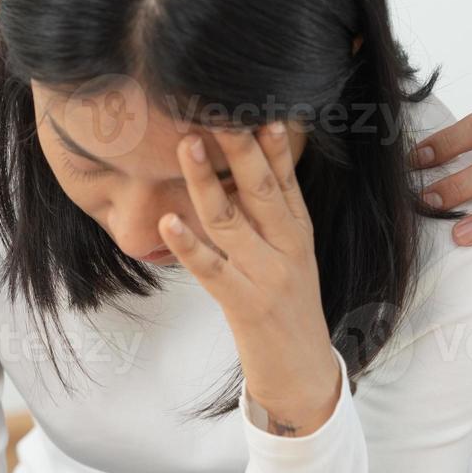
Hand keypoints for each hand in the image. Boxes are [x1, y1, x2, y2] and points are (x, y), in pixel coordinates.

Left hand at [157, 122, 340, 435]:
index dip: (270, 139)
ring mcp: (266, 274)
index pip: (284, 176)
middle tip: (217, 106)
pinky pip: (212, 268)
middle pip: (260, 187)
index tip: (254, 101)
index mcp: (298, 230)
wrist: (303, 371)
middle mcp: (287, 246)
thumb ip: (273, 214)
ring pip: (230, 219)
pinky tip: (168, 222)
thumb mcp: (291, 254)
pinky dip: (188, 244)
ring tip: (186, 143)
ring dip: (206, 180)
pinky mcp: (244, 303)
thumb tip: (251, 167)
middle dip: (239, 144)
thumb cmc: (288, 308)